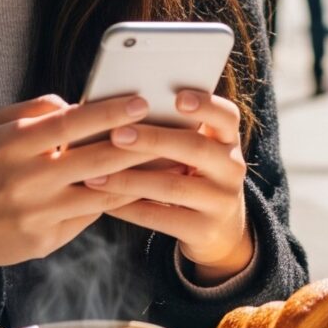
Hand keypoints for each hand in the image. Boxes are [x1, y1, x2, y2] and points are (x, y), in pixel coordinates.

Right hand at [0, 94, 157, 290]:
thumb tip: (77, 101)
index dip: (108, 112)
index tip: (141, 101)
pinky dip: (122, 199)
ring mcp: (37, 213)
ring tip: (176, 160)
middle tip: (175, 130)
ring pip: (102, 191)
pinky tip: (148, 187)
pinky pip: (92, 215)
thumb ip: (35, 109)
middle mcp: (27, 180)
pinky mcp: (45, 239)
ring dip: (142, 176)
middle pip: (95, 159)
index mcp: (13, 145)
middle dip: (140, 143)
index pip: (69, 124)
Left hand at [87, 90, 252, 284]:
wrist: (219, 229)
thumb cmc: (194, 174)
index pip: (227, 116)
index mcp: (228, 140)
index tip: (177, 97)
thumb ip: (177, 130)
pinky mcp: (205, 230)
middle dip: (154, 139)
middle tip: (117, 134)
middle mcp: (232, 168)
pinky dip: (129, 209)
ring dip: (130, 180)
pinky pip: (161, 218)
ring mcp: (221, 201)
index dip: (206, 104)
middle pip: (196, 148)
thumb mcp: (199, 151)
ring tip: (95, 176)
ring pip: (173, 186)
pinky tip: (104, 202)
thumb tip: (121, 110)